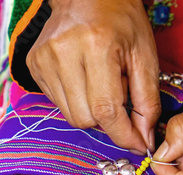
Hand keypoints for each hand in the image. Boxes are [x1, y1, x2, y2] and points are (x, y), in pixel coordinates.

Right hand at [26, 0, 160, 152]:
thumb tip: (144, 138)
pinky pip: (60, 104)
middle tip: (124, 98)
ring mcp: (44, 60)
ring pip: (73, 116)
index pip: (107, 111)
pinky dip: (80, 103)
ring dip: (95, 113)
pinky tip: (89, 82)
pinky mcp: (35, 65)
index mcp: (96, 47)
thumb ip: (147, 102)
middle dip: (112, 122)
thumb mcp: (146, 58)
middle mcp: (63, 53)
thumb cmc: (124, 23)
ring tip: (106, 86)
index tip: (140, 143)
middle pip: (88, 119)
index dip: (125, 135)